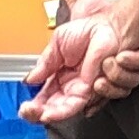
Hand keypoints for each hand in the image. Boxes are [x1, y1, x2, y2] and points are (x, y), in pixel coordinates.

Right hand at [19, 0, 138, 122]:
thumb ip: (44, 63)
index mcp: (60, 79)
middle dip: (50, 114)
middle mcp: (76, 88)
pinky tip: (104, 74)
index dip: (35, 108)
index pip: (45, 101)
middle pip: (60, 112)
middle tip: (42, 112)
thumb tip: (30, 80)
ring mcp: (93, 89)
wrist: (112, 24)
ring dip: (82, 97)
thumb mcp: (58, 42)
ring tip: (91, 79)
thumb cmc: (88, 30)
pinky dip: (107, 87)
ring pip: (83, 109)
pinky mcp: (110, 86)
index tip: (27, 109)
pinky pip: (106, 97)